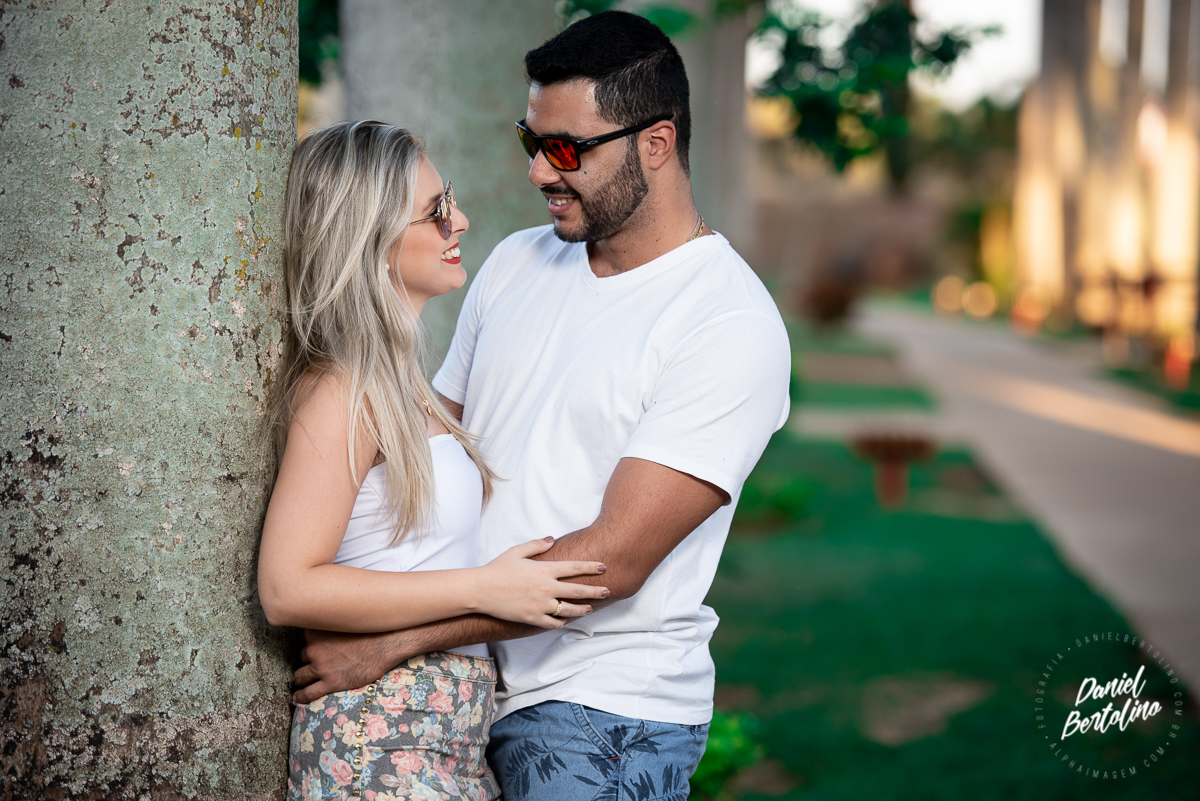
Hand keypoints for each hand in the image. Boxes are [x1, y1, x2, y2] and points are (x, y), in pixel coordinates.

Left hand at [293, 629, 417, 703]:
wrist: (385, 645)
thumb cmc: (371, 631)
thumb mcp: (345, 621)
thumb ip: (333, 625)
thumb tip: (330, 630)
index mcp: (317, 631)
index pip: (307, 639)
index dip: (315, 643)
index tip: (320, 646)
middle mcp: (315, 648)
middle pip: (303, 656)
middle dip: (309, 660)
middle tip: (319, 662)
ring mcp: (321, 667)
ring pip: (300, 675)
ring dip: (303, 678)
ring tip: (304, 682)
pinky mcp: (330, 682)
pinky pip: (308, 693)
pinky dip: (301, 696)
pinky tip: (298, 697)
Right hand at [476, 537, 608, 627]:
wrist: (480, 590)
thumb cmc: (497, 569)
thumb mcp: (517, 551)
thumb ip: (536, 545)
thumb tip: (552, 539)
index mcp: (544, 570)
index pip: (574, 567)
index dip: (590, 567)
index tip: (603, 567)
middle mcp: (546, 588)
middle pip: (577, 590)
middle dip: (595, 591)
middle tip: (607, 591)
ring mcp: (540, 605)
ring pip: (568, 609)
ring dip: (582, 609)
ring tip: (590, 608)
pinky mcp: (532, 618)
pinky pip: (552, 623)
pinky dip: (561, 622)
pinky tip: (566, 621)